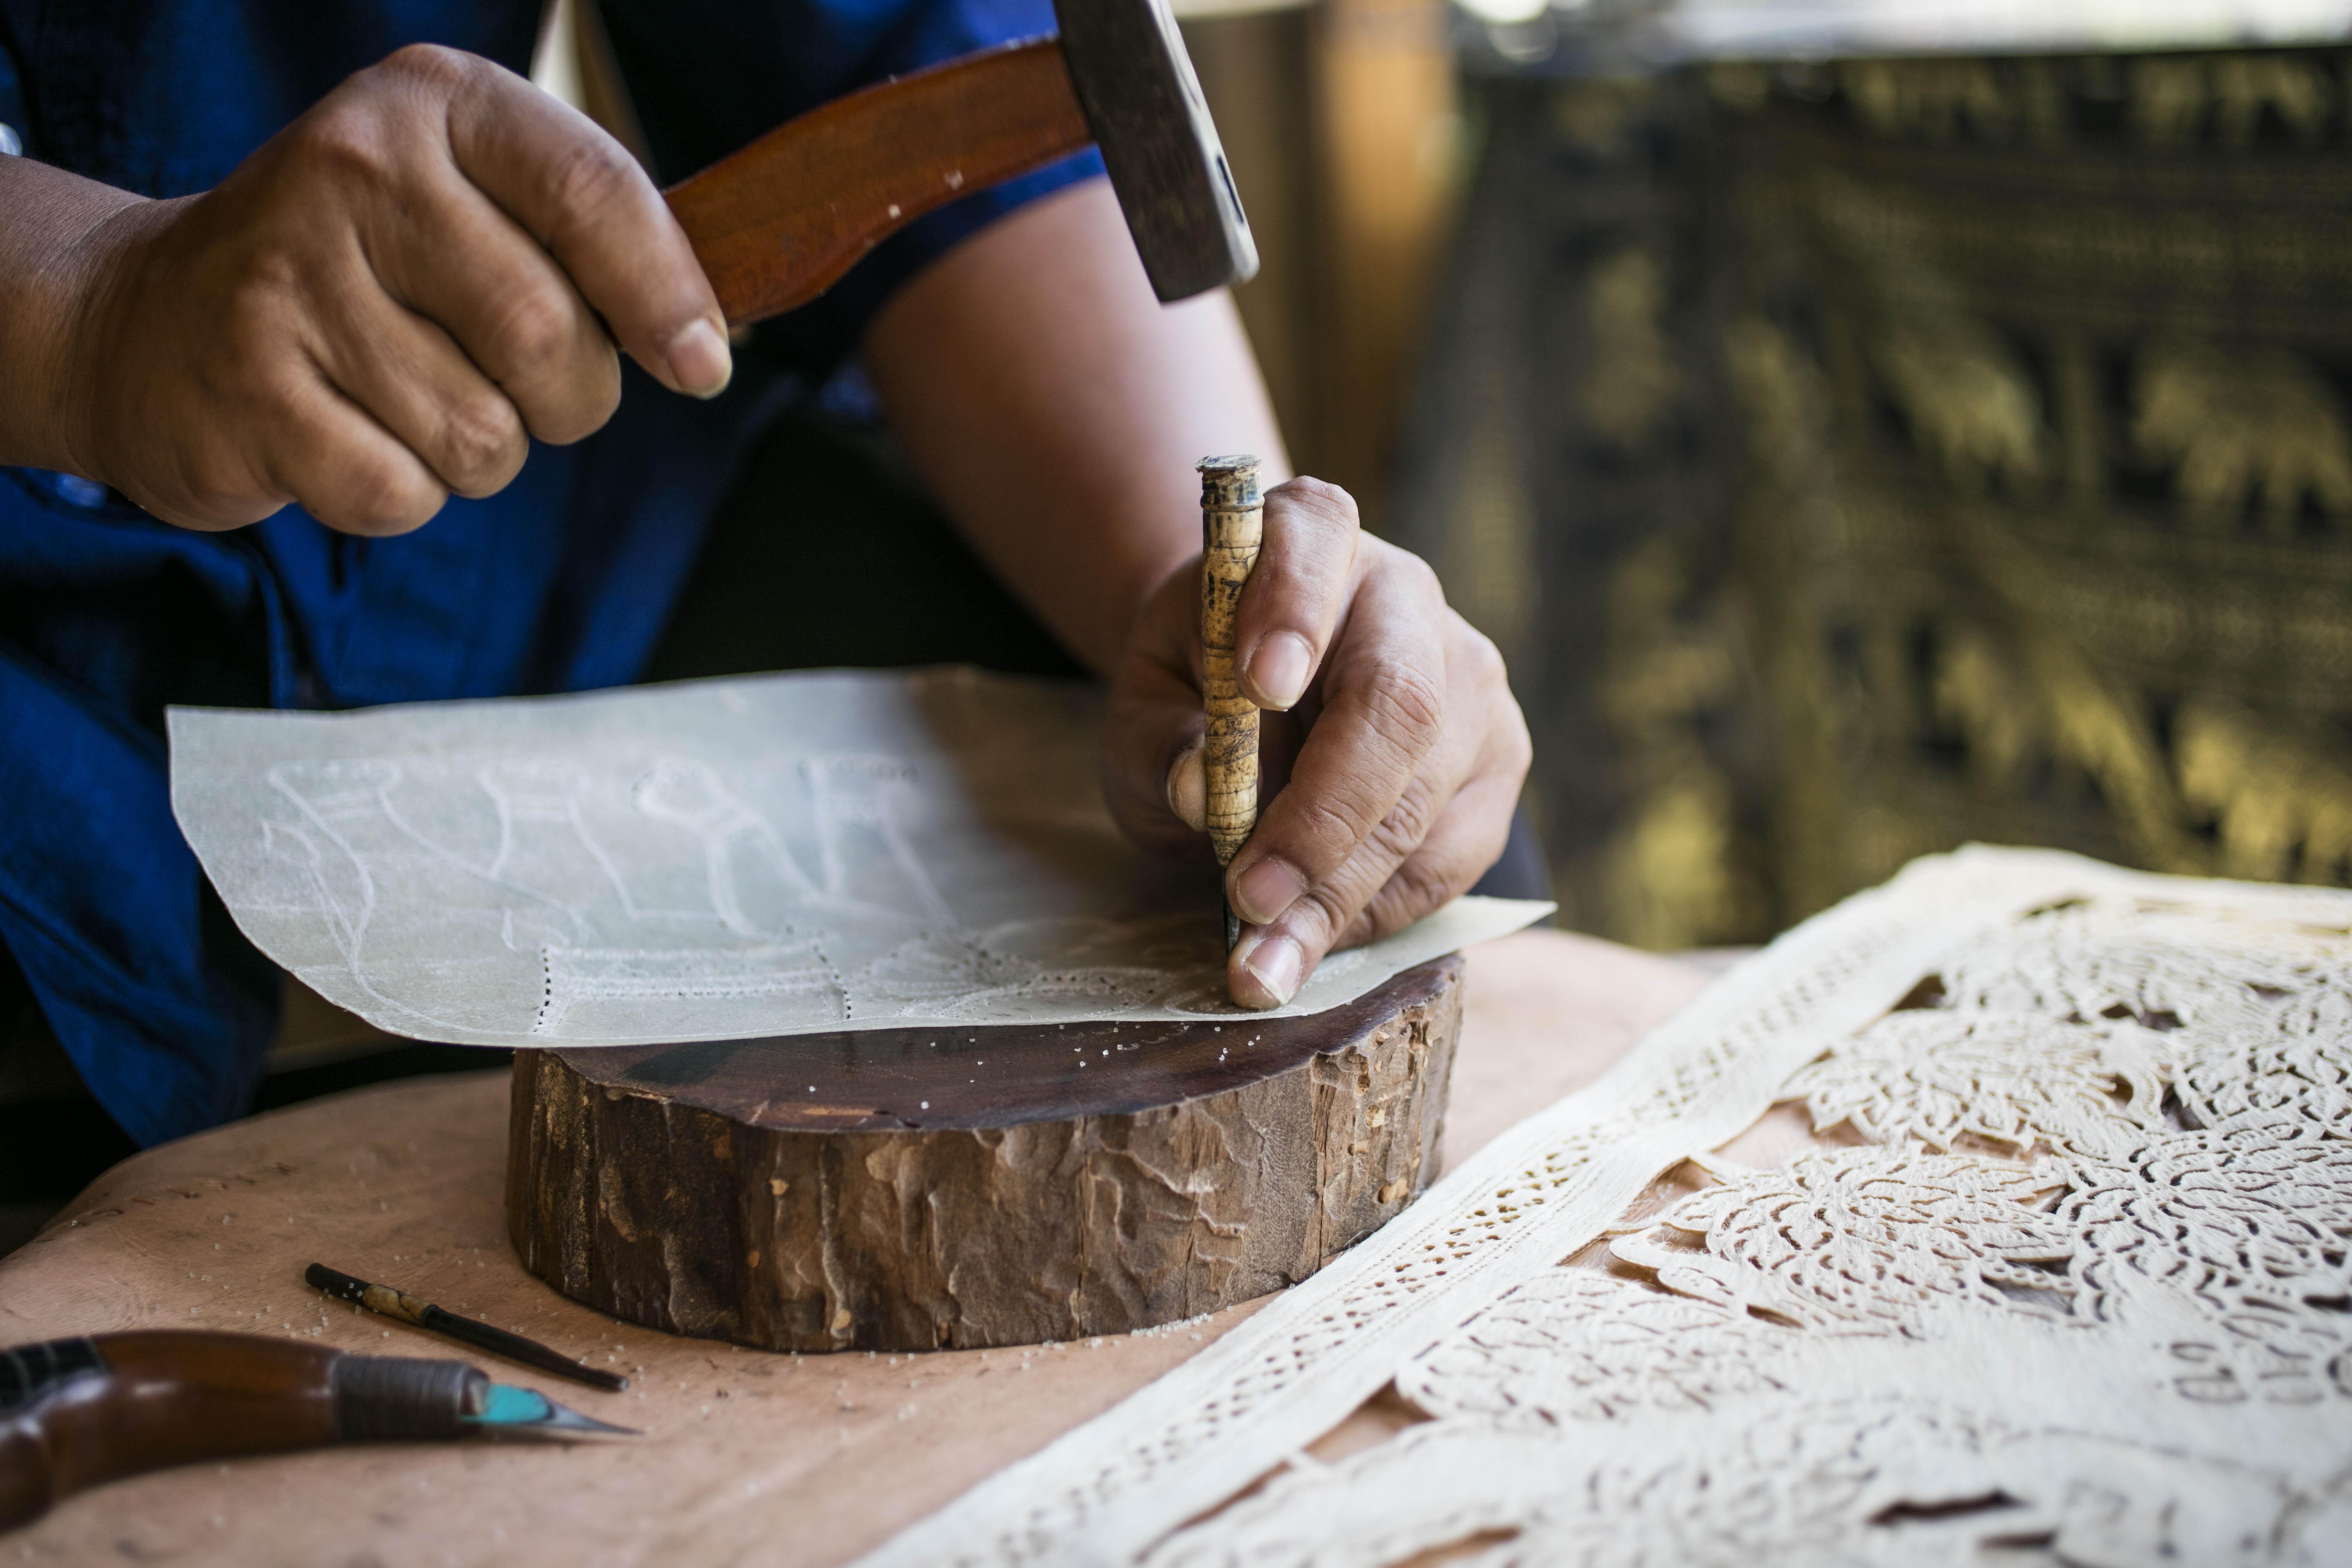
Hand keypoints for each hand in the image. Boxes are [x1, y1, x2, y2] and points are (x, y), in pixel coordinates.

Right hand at [45, 45, 730, 533]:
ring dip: (475, 452)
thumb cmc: (364, 274)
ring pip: (482, 436)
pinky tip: (343, 434)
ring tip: (399, 396)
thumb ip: (593, 248)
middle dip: (565, 398)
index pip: (596, 193)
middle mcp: (353, 167)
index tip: (702, 363)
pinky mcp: (247, 388)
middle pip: (549, 337)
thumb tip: (708, 340)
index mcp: (434, 103)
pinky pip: (401, 493)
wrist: (149, 320)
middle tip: (507, 383)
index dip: (669, 296)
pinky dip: (399, 493)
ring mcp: (287, 277)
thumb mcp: (476, 210)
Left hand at [1103, 478, 1532, 1008]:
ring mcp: (1469, 679)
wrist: (1255, 688)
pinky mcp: (1497, 763)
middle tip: (1248, 900)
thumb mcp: (1145, 702)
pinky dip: (1374, 911)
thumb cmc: (1197, 689)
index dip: (1294, 609)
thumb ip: (1160, 740)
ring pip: (1428, 795)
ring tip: (1263, 961)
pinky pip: (1450, 855)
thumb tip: (1201, 793)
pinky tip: (1310, 940)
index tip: (1259, 683)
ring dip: (1341, 894)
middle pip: (1396, 703)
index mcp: (1312, 536)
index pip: (1316, 542)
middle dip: (1322, 819)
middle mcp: (1407, 597)